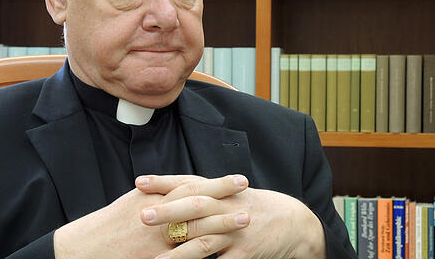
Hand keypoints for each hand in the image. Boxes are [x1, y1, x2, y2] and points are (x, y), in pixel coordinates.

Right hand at [53, 175, 248, 258]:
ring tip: (244, 222)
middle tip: (249, 197)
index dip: (217, 184)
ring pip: (196, 233)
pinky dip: (203, 257)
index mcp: (153, 199)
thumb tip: (184, 184)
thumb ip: (160, 193)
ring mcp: (157, 243)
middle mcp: (157, 218)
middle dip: (225, 202)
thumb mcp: (134, 201)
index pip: (191, 187)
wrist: (85, 249)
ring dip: (222, 227)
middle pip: (198, 207)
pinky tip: (223, 254)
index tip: (239, 180)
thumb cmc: (110, 224)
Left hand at [137, 175, 326, 258]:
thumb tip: (170, 193)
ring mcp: (237, 232)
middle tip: (143, 216)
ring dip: (179, 252)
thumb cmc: (255, 208)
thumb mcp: (231, 195)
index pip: (188, 183)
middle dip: (168, 212)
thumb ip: (205, 194)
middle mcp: (228, 208)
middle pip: (194, 207)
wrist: (294, 223)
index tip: (140, 182)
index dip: (164, 182)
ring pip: (205, 241)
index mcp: (222, 192)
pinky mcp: (246, 253)